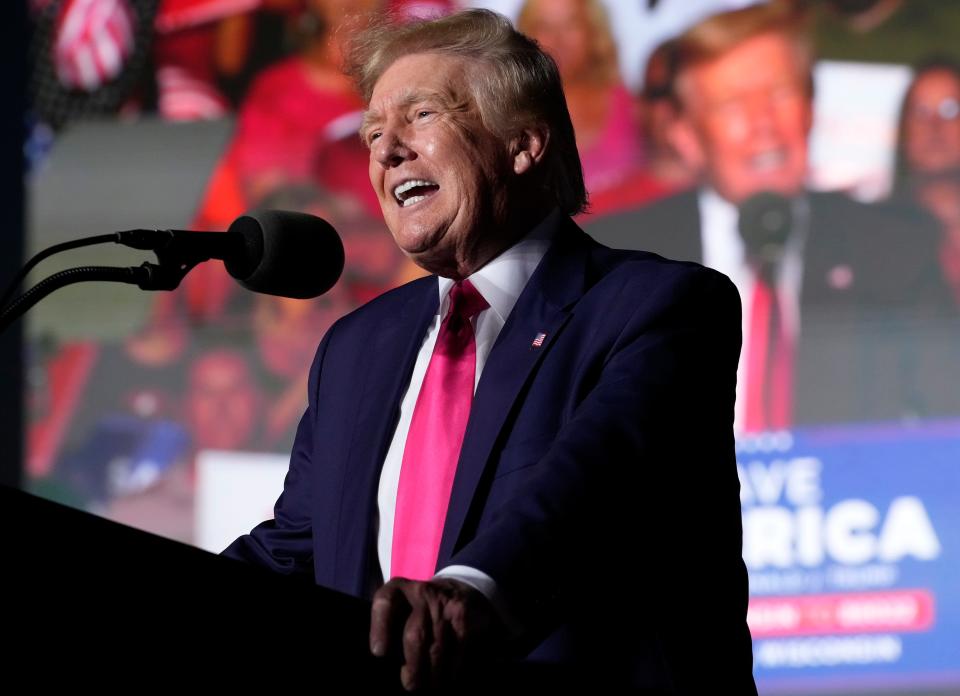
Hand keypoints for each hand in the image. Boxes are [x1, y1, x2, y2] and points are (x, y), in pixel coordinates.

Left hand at [369, 577, 503, 690]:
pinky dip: (451, 667)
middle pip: (415, 634)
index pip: (385, 604)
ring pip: (437, 646)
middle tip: (410, 684)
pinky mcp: (461, 615)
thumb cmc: (416, 609)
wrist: (456, 589)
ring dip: (432, 673)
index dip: (380, 629)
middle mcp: (420, 592)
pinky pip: (456, 647)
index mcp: (397, 590)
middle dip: (413, 666)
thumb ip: (388, 629)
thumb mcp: (398, 608)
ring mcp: (443, 603)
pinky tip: (445, 677)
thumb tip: (383, 665)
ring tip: (427, 685)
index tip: (379, 652)